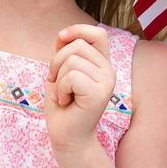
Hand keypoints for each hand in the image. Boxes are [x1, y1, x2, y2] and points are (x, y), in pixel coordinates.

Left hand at [44, 24, 115, 156]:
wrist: (67, 137)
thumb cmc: (63, 105)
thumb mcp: (61, 72)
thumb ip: (65, 53)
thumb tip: (62, 36)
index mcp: (102, 64)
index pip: (98, 33)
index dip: (78, 30)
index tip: (60, 38)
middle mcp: (109, 70)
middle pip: (77, 45)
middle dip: (57, 61)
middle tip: (58, 83)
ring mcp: (107, 82)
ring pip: (72, 61)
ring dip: (58, 79)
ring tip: (64, 95)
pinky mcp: (100, 94)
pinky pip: (71, 77)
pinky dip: (61, 89)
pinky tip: (66, 102)